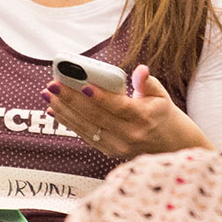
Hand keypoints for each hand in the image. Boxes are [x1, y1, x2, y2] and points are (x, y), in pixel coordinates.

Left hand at [45, 65, 206, 158]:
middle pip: (96, 116)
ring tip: (49, 95)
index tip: (83, 85)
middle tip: (53, 85)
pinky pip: (85, 135)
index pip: (118, 106)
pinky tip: (55, 110)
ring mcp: (118, 146)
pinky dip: (69, 122)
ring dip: (64, 110)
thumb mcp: (161, 96)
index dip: (100, 97)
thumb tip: (140, 70)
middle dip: (71, 99)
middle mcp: (130, 135)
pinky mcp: (109, 151)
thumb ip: (147, 82)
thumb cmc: (164, 116)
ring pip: (86, 127)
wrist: (173, 147)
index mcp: (144, 118)